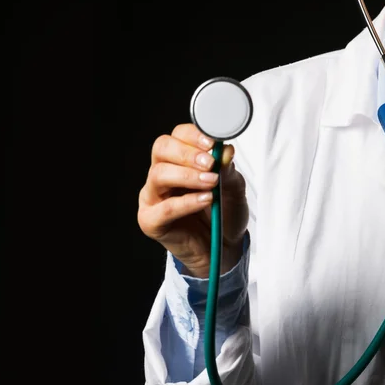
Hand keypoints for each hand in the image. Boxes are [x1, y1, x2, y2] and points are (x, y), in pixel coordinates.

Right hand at [138, 123, 248, 277]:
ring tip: (211, 183)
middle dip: (187, 153)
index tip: (212, 143)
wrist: (225, 248)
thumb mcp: (234, 188)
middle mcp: (162, 173)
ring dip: (187, 176)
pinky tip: (205, 200)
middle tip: (210, 163)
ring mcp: (153, 196)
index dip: (193, 135)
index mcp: (180, 159)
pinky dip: (186, 203)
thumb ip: (228, 170)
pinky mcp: (151, 220)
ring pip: (158, 174)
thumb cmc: (224, 213)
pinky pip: (164, 208)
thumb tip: (225, 151)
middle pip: (162, 148)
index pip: (178, 135)